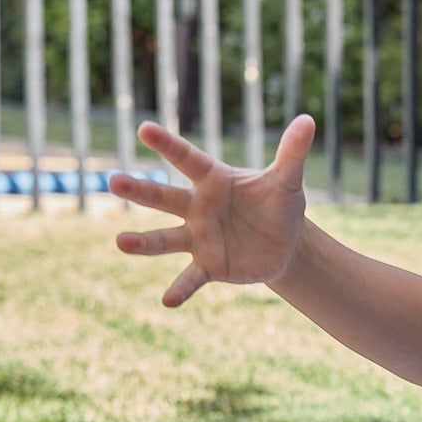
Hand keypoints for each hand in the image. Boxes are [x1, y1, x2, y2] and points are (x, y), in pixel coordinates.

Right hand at [111, 116, 313, 306]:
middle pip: (165, 197)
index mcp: (214, 181)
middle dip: (140, 190)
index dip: (168, 145)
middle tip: (113, 181)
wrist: (285, 244)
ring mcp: (199, 238)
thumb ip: (292, 153)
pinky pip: (191, 278)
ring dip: (144, 242)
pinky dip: (180, 289)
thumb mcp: (288, 180)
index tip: (144, 128)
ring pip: (166, 239)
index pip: (188, 159)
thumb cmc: (278, 204)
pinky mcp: (209, 266)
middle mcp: (198, 208)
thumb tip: (308, 119)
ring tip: (121, 241)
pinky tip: (167, 301)